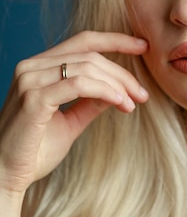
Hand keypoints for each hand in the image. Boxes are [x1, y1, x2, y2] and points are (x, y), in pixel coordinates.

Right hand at [0, 31, 147, 198]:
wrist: (5, 177)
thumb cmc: (33, 151)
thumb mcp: (70, 121)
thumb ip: (91, 102)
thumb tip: (119, 90)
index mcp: (40, 67)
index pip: (83, 41)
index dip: (115, 40)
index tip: (143, 46)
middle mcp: (32, 67)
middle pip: (90, 55)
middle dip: (122, 73)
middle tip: (142, 94)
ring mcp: (30, 80)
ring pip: (87, 68)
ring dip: (117, 85)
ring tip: (133, 103)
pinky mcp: (34, 98)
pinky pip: (79, 84)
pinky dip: (104, 91)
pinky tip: (120, 103)